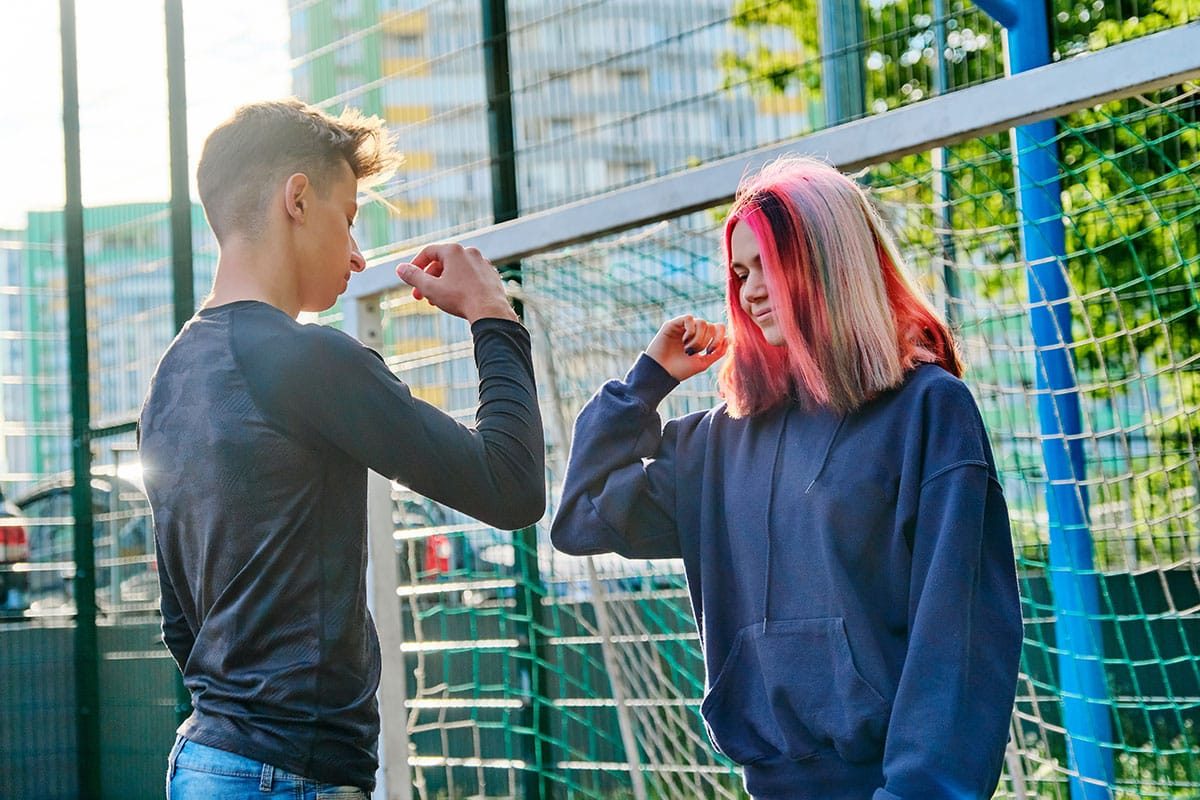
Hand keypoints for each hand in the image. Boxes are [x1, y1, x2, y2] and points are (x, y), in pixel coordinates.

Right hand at [396, 243, 517, 322]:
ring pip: (456, 271)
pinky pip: (470, 277)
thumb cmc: (460, 299)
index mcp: (454, 251)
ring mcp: (483, 263)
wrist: (491, 312)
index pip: (428, 252)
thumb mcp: (430, 288)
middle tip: (419, 296)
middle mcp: (470, 252)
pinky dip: (459, 285)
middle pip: (442, 262)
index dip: (415, 265)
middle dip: (428, 279)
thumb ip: (413, 277)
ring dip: (443, 284)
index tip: (410, 278)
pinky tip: (455, 300)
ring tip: (436, 301)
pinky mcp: (491, 275)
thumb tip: (400, 268)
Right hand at [645, 315, 726, 381]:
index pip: (719, 328)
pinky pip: (689, 318)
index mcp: (703, 339)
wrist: (661, 373)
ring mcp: (683, 327)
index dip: (719, 338)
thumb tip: (729, 338)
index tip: (711, 351)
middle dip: (706, 342)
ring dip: (698, 338)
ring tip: (688, 349)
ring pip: (702, 322)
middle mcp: (694, 331)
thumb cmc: (680, 370)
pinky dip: (690, 330)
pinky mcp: (673, 324)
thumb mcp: (703, 363)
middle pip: (711, 326)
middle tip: (694, 353)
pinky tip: (684, 341)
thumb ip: (718, 352)